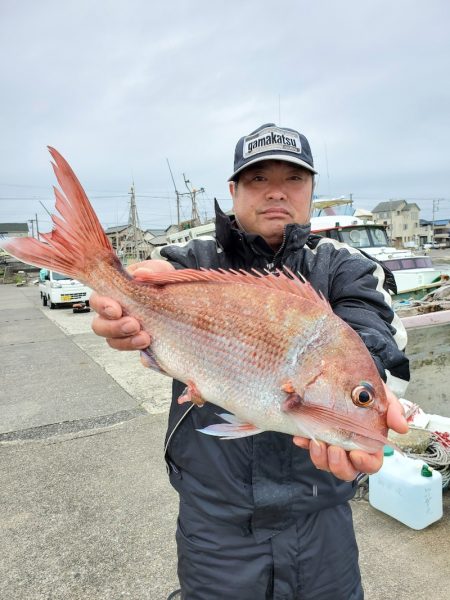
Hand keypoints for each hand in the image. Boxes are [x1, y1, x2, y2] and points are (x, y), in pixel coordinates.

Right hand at [90, 259, 173, 350]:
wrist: (181, 297)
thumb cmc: (162, 281)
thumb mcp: (159, 271)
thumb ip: (151, 270)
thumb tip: (142, 273)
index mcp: (114, 294)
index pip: (97, 300)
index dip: (102, 306)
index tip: (116, 310)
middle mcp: (116, 315)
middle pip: (99, 326)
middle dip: (114, 328)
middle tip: (134, 325)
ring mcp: (127, 332)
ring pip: (114, 342)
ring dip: (127, 342)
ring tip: (145, 338)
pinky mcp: (142, 345)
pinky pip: (138, 356)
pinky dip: (143, 356)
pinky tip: (151, 352)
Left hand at [292, 382, 408, 480]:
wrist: (349, 378)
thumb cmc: (368, 393)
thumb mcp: (384, 397)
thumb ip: (393, 411)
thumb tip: (401, 428)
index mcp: (371, 445)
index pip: (371, 465)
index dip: (364, 463)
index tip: (356, 453)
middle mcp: (351, 449)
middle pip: (346, 470)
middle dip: (338, 465)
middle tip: (333, 448)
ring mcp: (332, 445)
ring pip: (325, 464)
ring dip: (320, 458)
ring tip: (316, 443)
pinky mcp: (316, 436)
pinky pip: (309, 446)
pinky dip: (304, 443)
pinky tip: (299, 436)